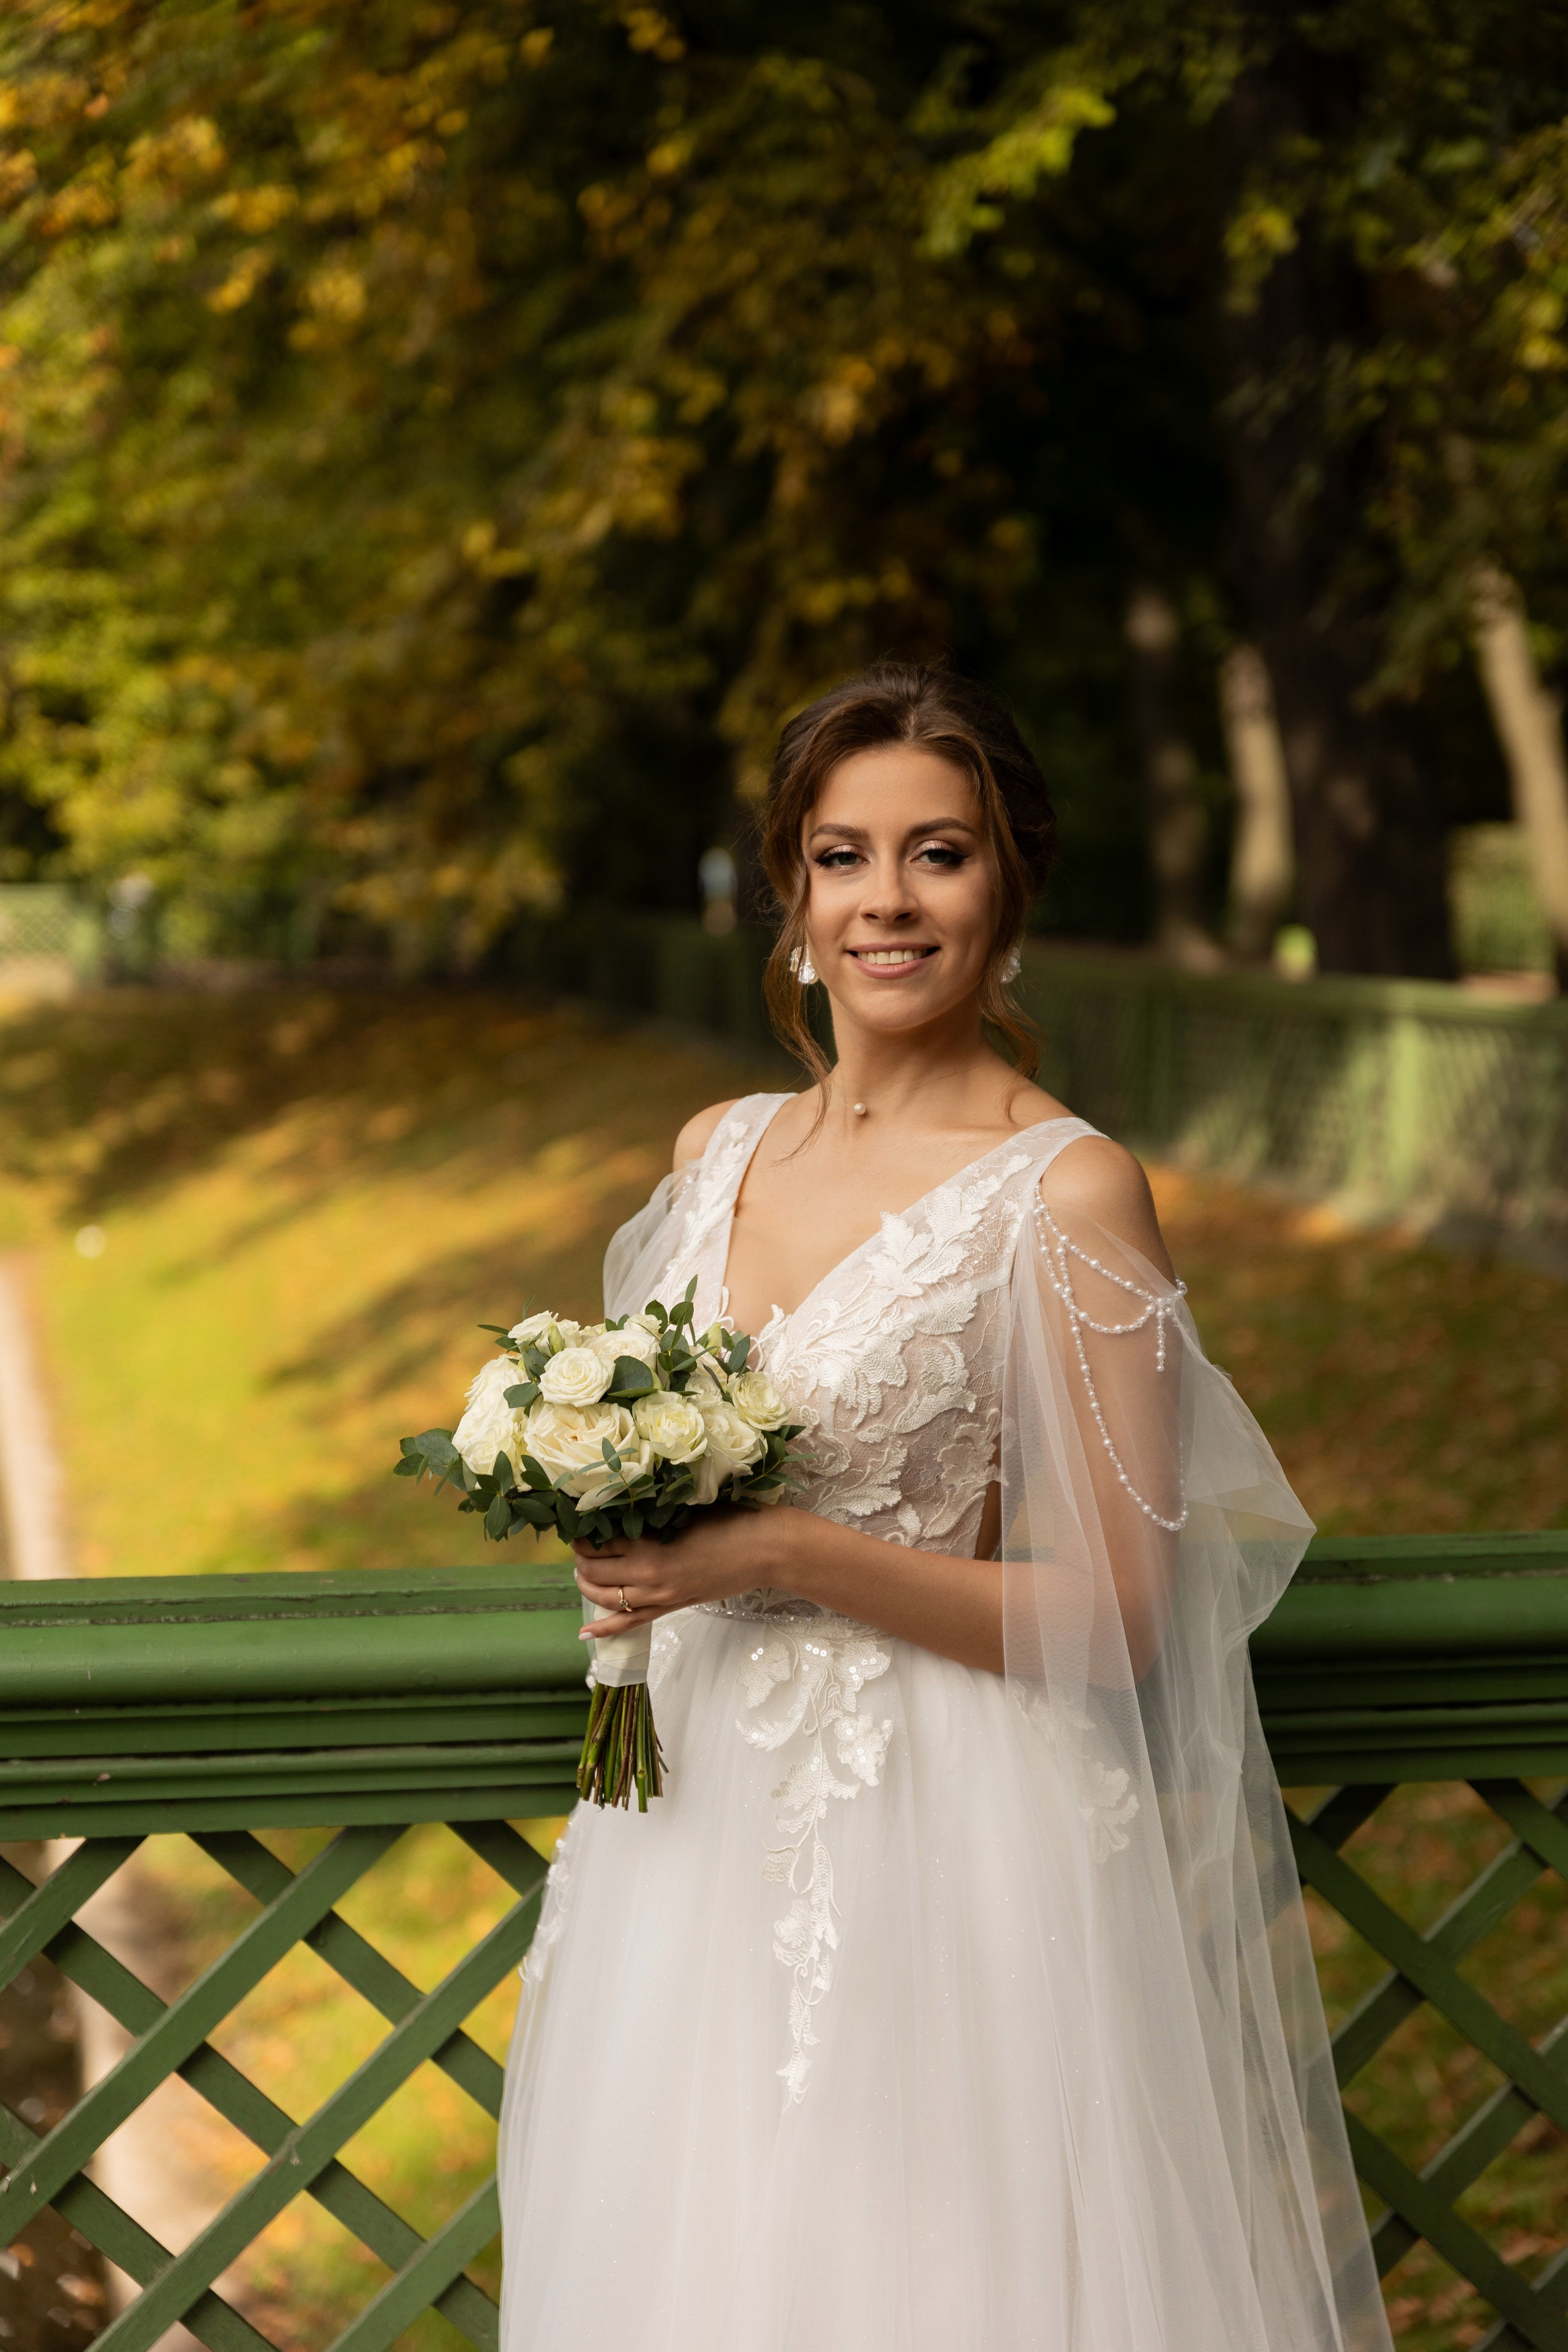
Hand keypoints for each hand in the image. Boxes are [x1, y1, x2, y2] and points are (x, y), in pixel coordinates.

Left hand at [573, 1506, 792, 1639]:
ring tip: (583, 1573)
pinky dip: (606, 1630)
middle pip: (595, 1572)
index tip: (579, 1522)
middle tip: (581, 1544)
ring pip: (607, 1599)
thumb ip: (653, 1512)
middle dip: (580, 1559)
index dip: (582, 1534)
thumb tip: (623, 1504)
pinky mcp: (672, 1607)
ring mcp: (660, 1596)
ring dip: (587, 1586)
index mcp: (650, 1545)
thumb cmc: (731, 1520)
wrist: (765, 1549)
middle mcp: (648, 1575)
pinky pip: (631, 1623)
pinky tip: (585, 1633)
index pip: (598, 1544)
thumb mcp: (685, 1507)